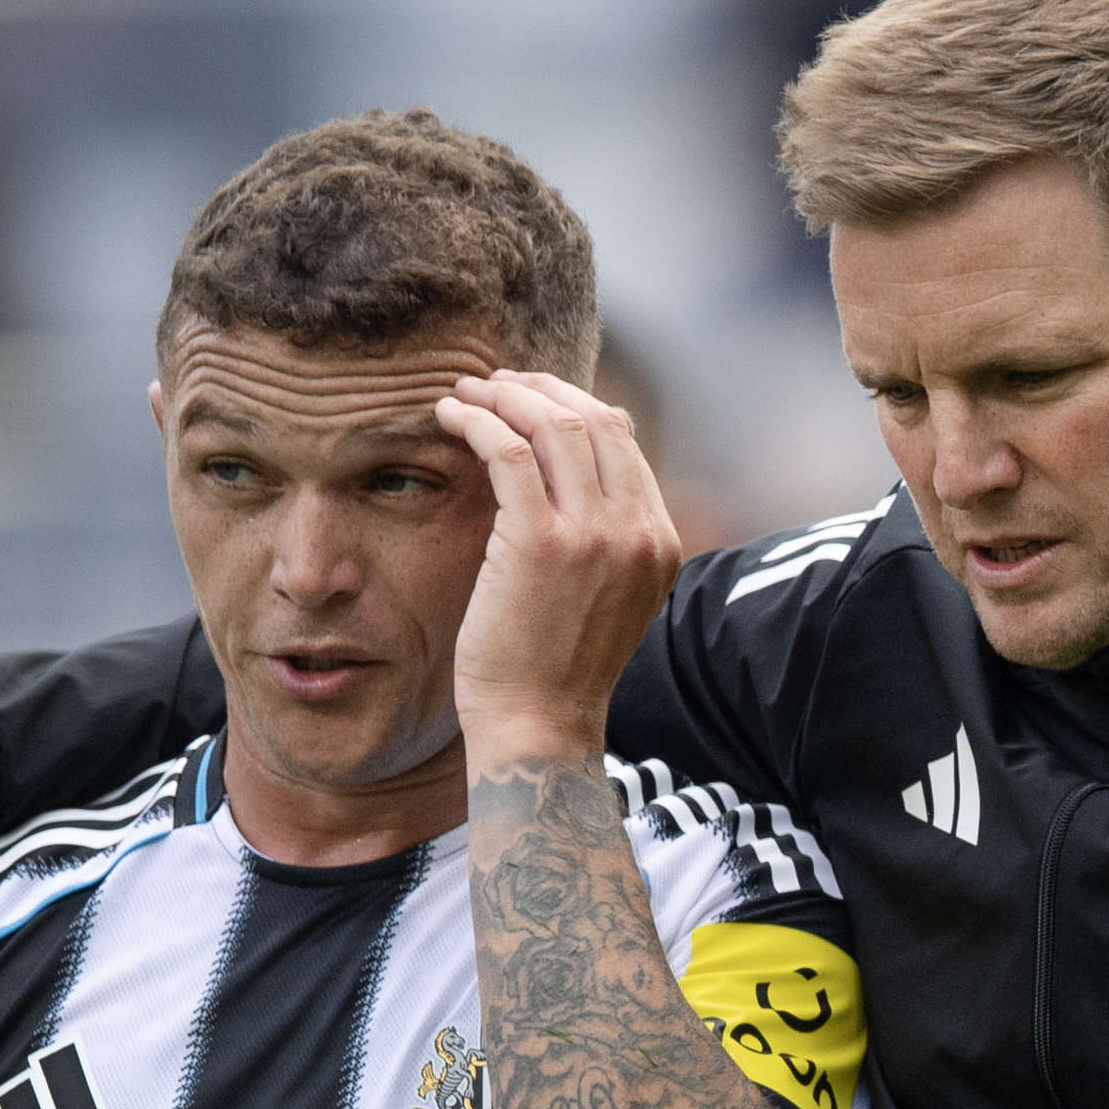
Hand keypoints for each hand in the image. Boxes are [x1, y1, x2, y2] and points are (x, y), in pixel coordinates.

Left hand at [437, 370, 681, 757]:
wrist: (539, 726)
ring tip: (465, 392)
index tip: (528, 400)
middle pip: (594, 419)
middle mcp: (637, 531)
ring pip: (552, 424)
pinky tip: (449, 416)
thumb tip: (568, 477)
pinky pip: (506, 450)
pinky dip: (476, 420)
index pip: (623, 441)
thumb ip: (605, 541)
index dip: (572, 406)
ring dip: (503, 395)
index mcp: (659, 542)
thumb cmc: (556, 669)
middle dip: (538, 388)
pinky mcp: (540, 540)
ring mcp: (593, 534)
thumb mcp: (605, 598)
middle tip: (493, 383)